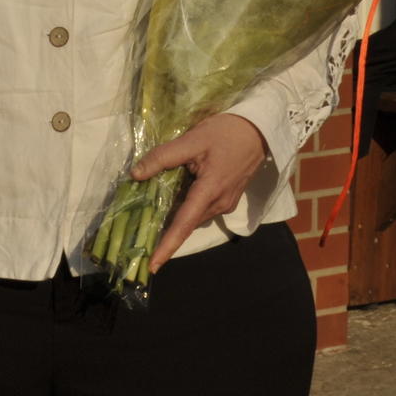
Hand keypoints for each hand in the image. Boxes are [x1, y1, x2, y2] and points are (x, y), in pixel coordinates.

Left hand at [131, 113, 268, 273]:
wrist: (259, 130)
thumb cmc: (226, 133)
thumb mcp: (192, 139)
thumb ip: (163, 157)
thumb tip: (136, 174)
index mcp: (210, 191)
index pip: (184, 224)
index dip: (167, 246)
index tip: (153, 265)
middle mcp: (219, 204)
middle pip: (187, 222)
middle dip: (167, 232)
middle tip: (142, 236)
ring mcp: (226, 202)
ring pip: (195, 215)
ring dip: (178, 217)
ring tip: (153, 214)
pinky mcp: (229, 198)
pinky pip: (204, 208)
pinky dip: (188, 207)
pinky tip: (176, 197)